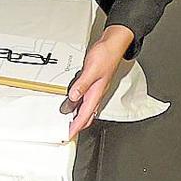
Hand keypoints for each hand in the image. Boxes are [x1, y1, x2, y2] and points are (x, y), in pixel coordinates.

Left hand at [64, 25, 133, 139]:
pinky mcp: (93, 83)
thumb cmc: (106, 56)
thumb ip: (82, 84)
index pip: (85, 116)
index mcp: (96, 94)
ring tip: (67, 122)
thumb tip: (73, 97)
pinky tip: (73, 103)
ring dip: (77, 117)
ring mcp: (95, 90)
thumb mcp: (91, 70)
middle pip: (86, 116)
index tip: (68, 135)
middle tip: (67, 132)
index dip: (76, 127)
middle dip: (77, 126)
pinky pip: (85, 100)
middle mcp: (96, 94)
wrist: (113, 45)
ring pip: (86, 109)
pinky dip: (78, 105)